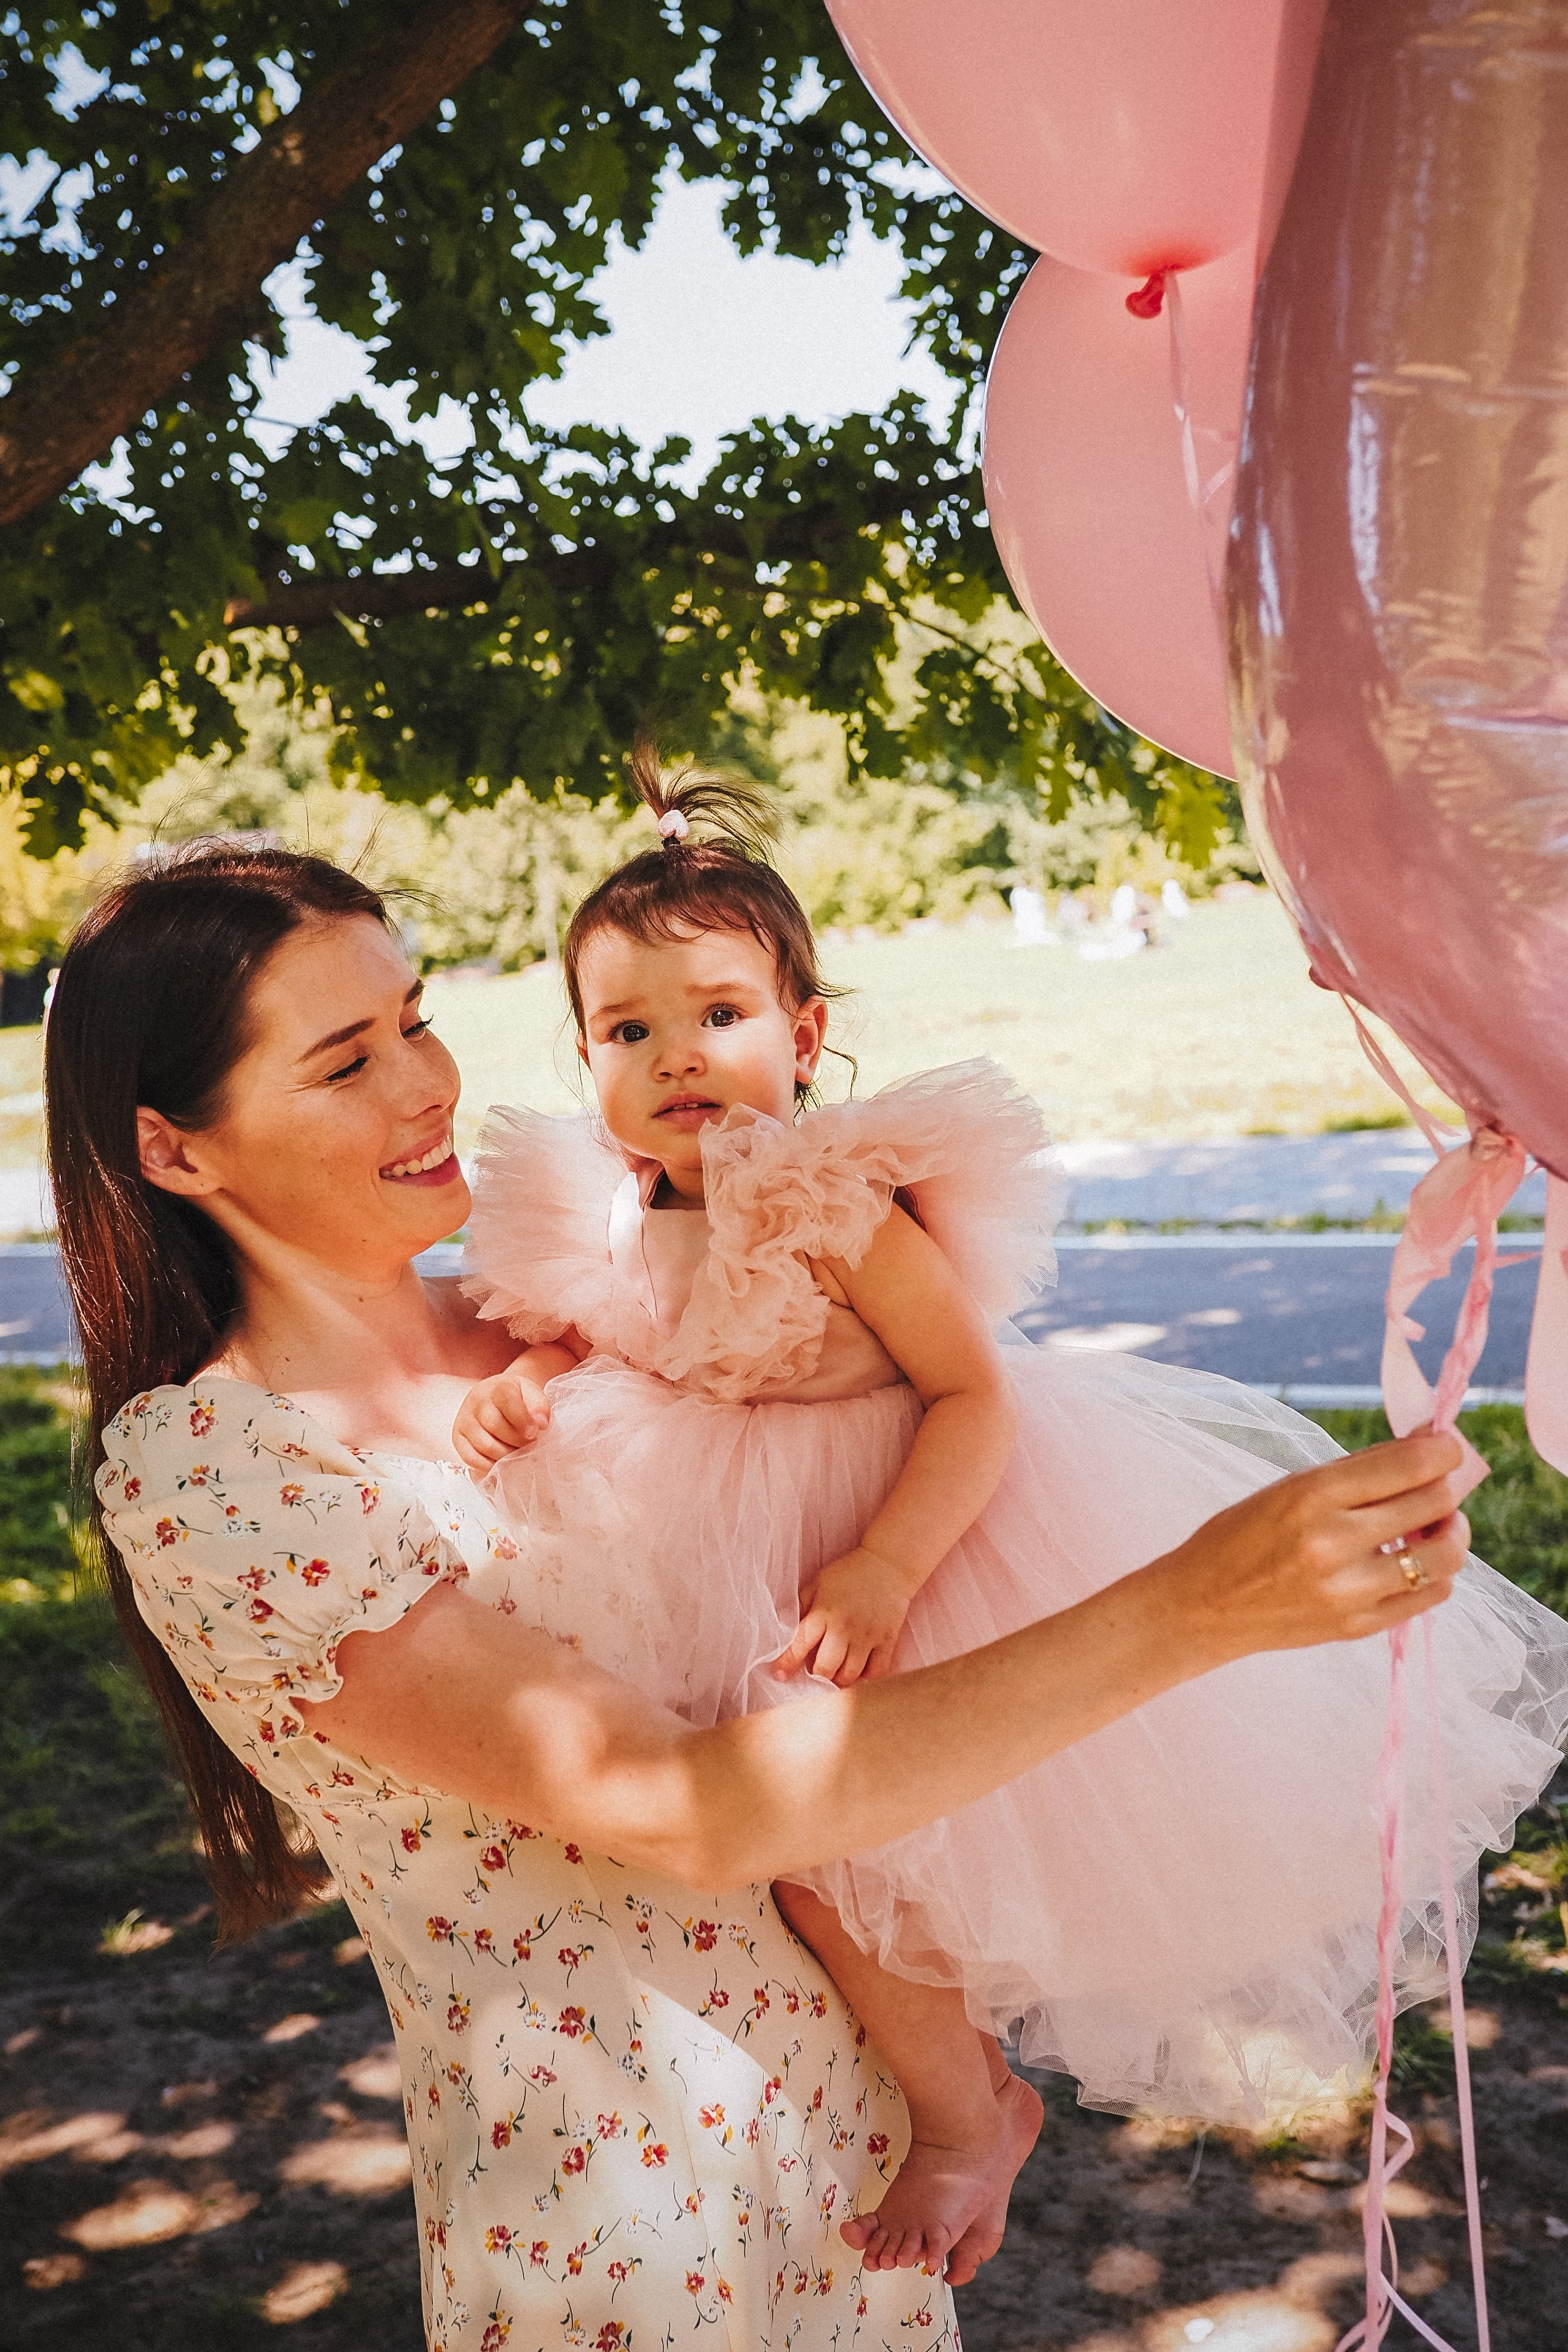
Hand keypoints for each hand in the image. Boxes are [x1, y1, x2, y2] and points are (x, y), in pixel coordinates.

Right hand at [452, 1371, 552, 1472]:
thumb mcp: (532, 1394)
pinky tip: (502, 1461)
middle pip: (495, 1426)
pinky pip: (471, 1458)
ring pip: (484, 1445)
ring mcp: (464, 1420)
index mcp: (497, 1387)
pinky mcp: (457, 1438)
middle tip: (530, 1445)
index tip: (535, 1433)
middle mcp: (476, 1402)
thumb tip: (541, 1424)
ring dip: (506, 1455)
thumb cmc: (518, 1398)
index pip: (507, 1402)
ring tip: (518, 1452)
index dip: (522, 1420)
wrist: (497, 1398)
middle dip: (517, 1441)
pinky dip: (489, 1465)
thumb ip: (539, 1407)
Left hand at [773, 1548, 916, 1687]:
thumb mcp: (818, 1583)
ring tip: (837, 1674)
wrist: (887, 1565)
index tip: (780, 1675)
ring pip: (850, 1674)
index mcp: (823, 1612)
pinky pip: (877, 1671)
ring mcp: (867, 1635)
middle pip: (826, 1668)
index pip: (800, 1644)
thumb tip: (784, 1630)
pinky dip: (867, 1678)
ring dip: (840, 1679)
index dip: (788, 1663)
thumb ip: (801, 1606)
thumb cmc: (848, 1573)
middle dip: (818, 1675)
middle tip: (817, 1672)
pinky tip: (860, 1672)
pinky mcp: (887, 1640)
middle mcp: (844, 1627)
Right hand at [1156, 1430, 1471, 1665]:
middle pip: (1434, 1503)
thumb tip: (1421, 1448)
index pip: (1409, 1465)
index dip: (1444, 1449)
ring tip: (1438, 1523)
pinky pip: (1430, 1596)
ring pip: (1444, 1555)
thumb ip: (1355, 1472)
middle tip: (1439, 1480)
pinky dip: (1437, 1573)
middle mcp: (1334, 1543)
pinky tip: (1418, 1561)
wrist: (1200, 1607)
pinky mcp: (1358, 1626)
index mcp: (1311, 1496)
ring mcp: (1349, 1590)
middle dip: (1446, 1484)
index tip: (1447, 1446)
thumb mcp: (1286, 1488)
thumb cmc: (1239, 1537)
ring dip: (1452, 1531)